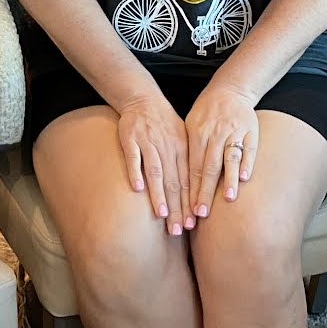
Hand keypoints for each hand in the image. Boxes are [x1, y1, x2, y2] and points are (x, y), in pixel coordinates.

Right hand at [117, 89, 194, 234]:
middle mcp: (167, 146)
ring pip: (155, 171)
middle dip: (176, 207)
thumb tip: (196, 193)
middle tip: (178, 229)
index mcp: (182, 148)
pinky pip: (133, 157)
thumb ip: (187, 164)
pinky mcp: (130, 138)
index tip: (192, 224)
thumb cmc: (165, 124)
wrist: (143, 98)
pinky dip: (135, 172)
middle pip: (173, 180)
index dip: (189, 203)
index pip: (188, 180)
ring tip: (162, 215)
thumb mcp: (182, 139)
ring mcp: (148, 142)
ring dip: (159, 194)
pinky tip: (137, 189)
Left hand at [184, 82, 259, 215]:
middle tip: (202, 212)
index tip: (190, 209)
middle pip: (209, 166)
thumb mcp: (191, 124)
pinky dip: (247, 163)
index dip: (191, 189)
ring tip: (228, 198)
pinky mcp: (251, 130)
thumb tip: (176, 179)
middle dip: (205, 191)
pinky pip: (249, 149)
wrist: (230, 89)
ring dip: (229, 179)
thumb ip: (187, 149)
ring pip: (230, 158)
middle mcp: (216, 133)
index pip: (193, 167)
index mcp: (197, 133)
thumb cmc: (206, 112)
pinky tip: (245, 178)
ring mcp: (234, 131)